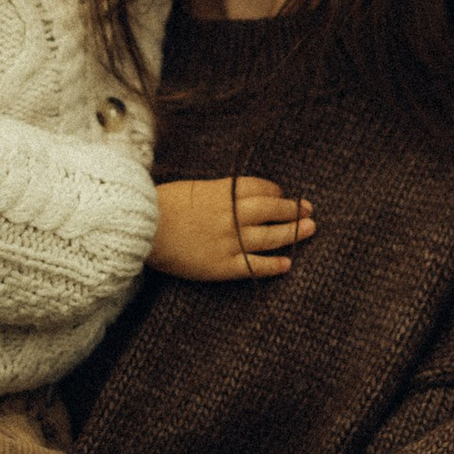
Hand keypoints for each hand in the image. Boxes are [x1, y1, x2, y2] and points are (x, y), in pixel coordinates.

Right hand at [152, 175, 316, 282]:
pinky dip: (273, 265)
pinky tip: (287, 264)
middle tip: (308, 209)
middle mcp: (233, 215)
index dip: (276, 191)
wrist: (143, 227)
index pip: (261, 188)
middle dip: (293, 209)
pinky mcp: (223, 265)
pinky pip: (255, 265)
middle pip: (273, 209)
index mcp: (225, 192)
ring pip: (271, 236)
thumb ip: (219, 193)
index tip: (282, 194)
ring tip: (309, 229)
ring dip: (293, 232)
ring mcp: (231, 241)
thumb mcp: (194, 189)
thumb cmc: (161, 205)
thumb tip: (237, 196)